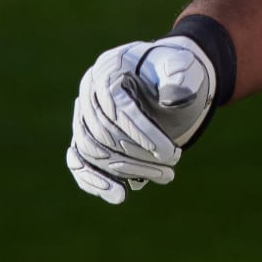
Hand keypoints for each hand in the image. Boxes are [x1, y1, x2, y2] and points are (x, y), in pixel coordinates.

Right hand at [66, 35, 214, 203]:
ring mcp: (83, 116)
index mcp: (108, 69)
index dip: (142, 133)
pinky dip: (95, 181)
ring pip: (92, 151)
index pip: (117, 107)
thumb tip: (172, 97)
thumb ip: (179, 76)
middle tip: (173, 166)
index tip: (170, 152)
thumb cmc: (174, 70)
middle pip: (103, 133)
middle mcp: (89, 92)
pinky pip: (79, 162)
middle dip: (139, 155)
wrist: (165, 78)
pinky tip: (119, 195)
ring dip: (126, 171)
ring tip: (165, 176)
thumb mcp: (183, 66)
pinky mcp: (85, 137)